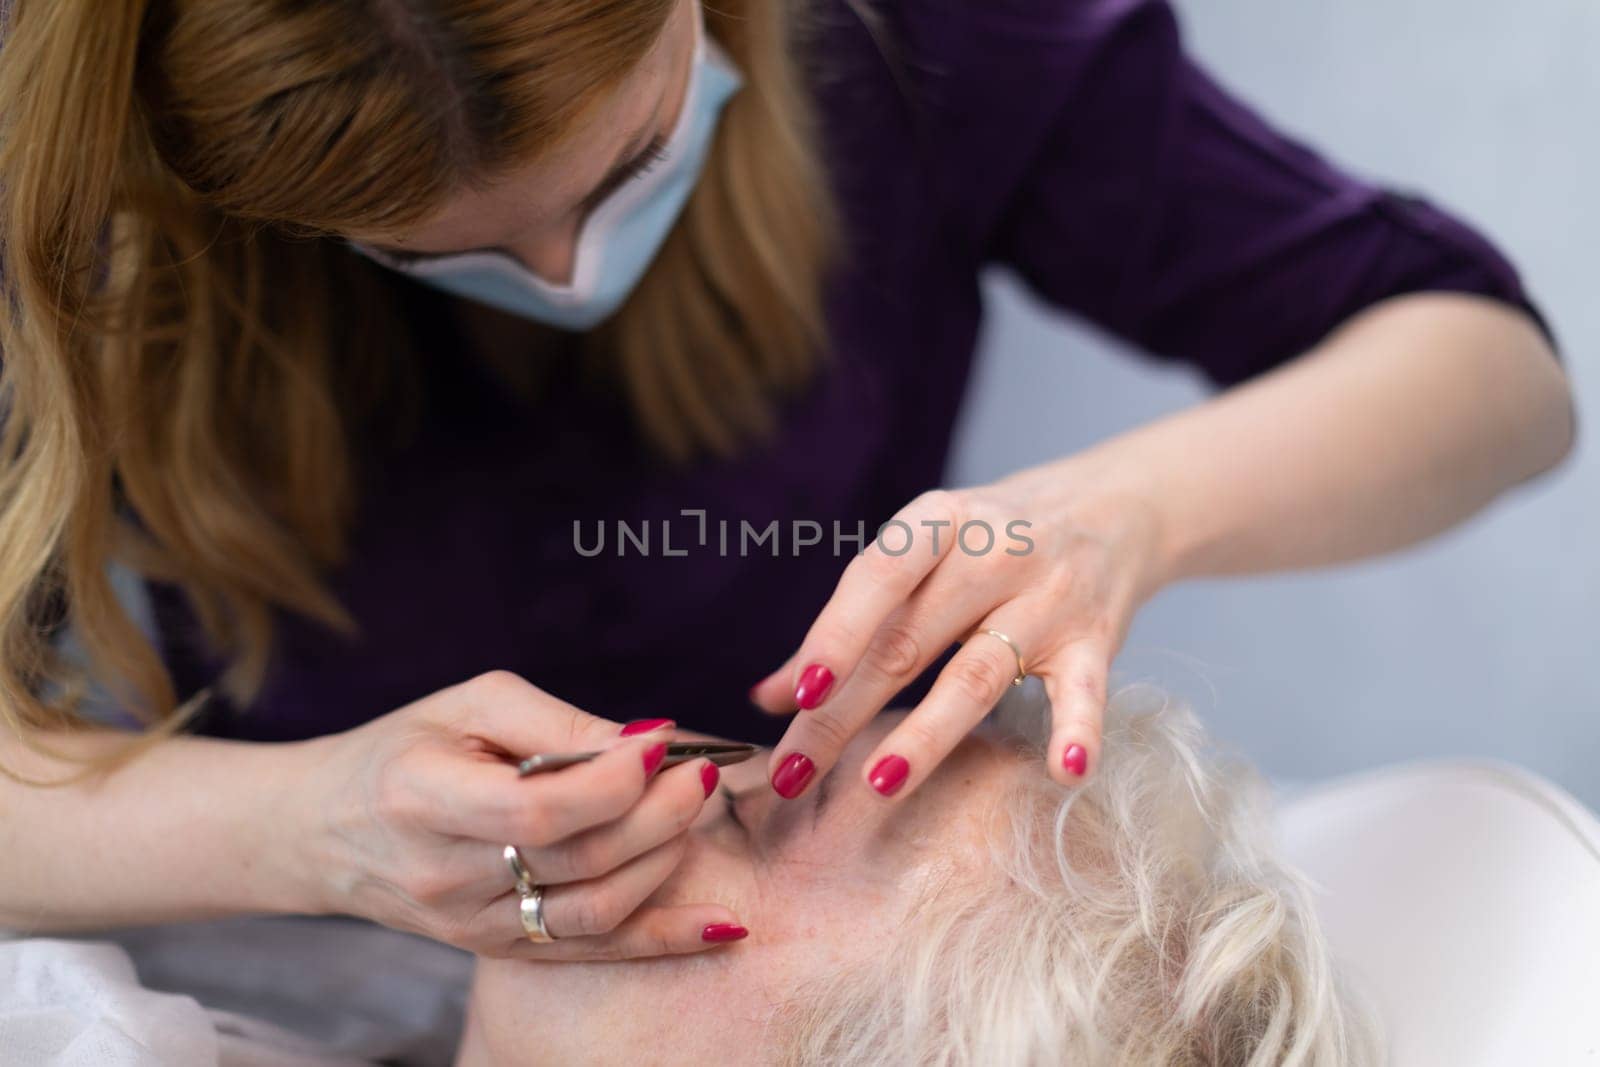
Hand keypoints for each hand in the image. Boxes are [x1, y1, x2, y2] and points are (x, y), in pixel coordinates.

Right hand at [289, 671, 740, 959]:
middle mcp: (446, 875)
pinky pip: (591, 953)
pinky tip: (725, 923)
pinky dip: (664, 939)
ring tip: (697, 812)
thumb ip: (556, 721)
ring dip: (666, 863)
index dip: (613, 781)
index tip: (663, 742)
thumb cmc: (406, 748)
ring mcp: (472, 926)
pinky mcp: (498, 951)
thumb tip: (649, 739)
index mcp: (425, 798)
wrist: (326, 832)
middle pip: (577, 860)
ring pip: (593, 913)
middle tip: (702, 772)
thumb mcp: (469, 704)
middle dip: (660, 814)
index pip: (536, 809)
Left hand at [750, 467, 1161, 800]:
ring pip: (978, 673)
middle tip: (790, 773)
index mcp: (939, 522)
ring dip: (927, 733)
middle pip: (909, 642)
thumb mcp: (922, 560)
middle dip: (843, 712)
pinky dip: (1078, 731)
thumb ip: (849, 628)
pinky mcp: (1096, 640)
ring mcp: (1049, 598)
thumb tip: (766, 699)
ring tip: (877, 785)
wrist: (1115, 506)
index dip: (836, 633)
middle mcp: (995, 553)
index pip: (879, 576)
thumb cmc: (992, 542)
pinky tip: (1063, 773)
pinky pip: (1084, 692)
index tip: (796, 694)